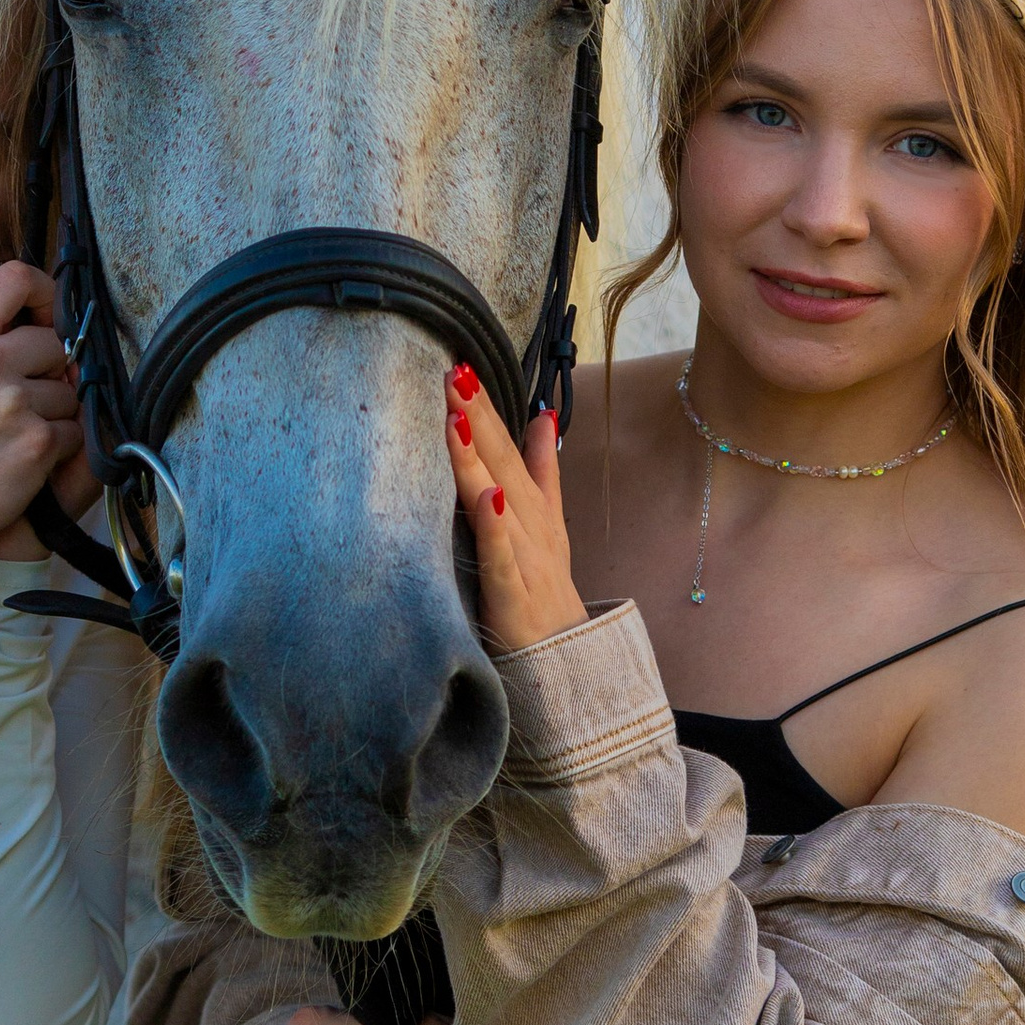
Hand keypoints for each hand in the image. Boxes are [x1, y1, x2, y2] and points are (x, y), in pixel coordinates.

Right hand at [0, 262, 82, 553]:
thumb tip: (52, 320)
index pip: (16, 277)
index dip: (47, 293)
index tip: (50, 317)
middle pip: (56, 341)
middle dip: (51, 371)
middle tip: (17, 402)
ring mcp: (13, 402)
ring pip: (70, 390)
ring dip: (55, 413)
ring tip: (11, 434)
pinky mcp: (38, 442)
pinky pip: (76, 430)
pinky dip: (59, 446)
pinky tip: (23, 459)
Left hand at [445, 368, 586, 652]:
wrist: (569, 658)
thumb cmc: (545, 587)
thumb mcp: (548, 521)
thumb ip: (544, 468)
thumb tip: (543, 417)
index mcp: (534, 505)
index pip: (508, 446)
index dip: (488, 407)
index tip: (464, 366)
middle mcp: (531, 523)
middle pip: (502, 461)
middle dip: (478, 415)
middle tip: (455, 372)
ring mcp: (524, 556)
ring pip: (498, 499)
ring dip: (479, 458)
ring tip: (458, 416)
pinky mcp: (513, 592)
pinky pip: (503, 555)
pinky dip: (497, 526)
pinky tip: (487, 496)